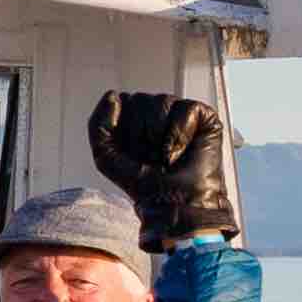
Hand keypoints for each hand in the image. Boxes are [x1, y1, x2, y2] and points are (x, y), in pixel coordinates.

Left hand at [85, 89, 238, 250]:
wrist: (175, 205)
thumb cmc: (144, 186)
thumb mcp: (106, 157)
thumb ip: (98, 125)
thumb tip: (113, 96)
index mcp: (136, 119)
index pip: (122, 101)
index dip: (124, 130)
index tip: (133, 154)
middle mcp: (159, 113)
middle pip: (140, 99)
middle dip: (142, 134)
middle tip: (152, 157)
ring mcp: (181, 113)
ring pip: (161, 101)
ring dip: (160, 137)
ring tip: (168, 157)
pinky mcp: (204, 117)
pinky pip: (184, 108)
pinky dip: (179, 133)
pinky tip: (182, 151)